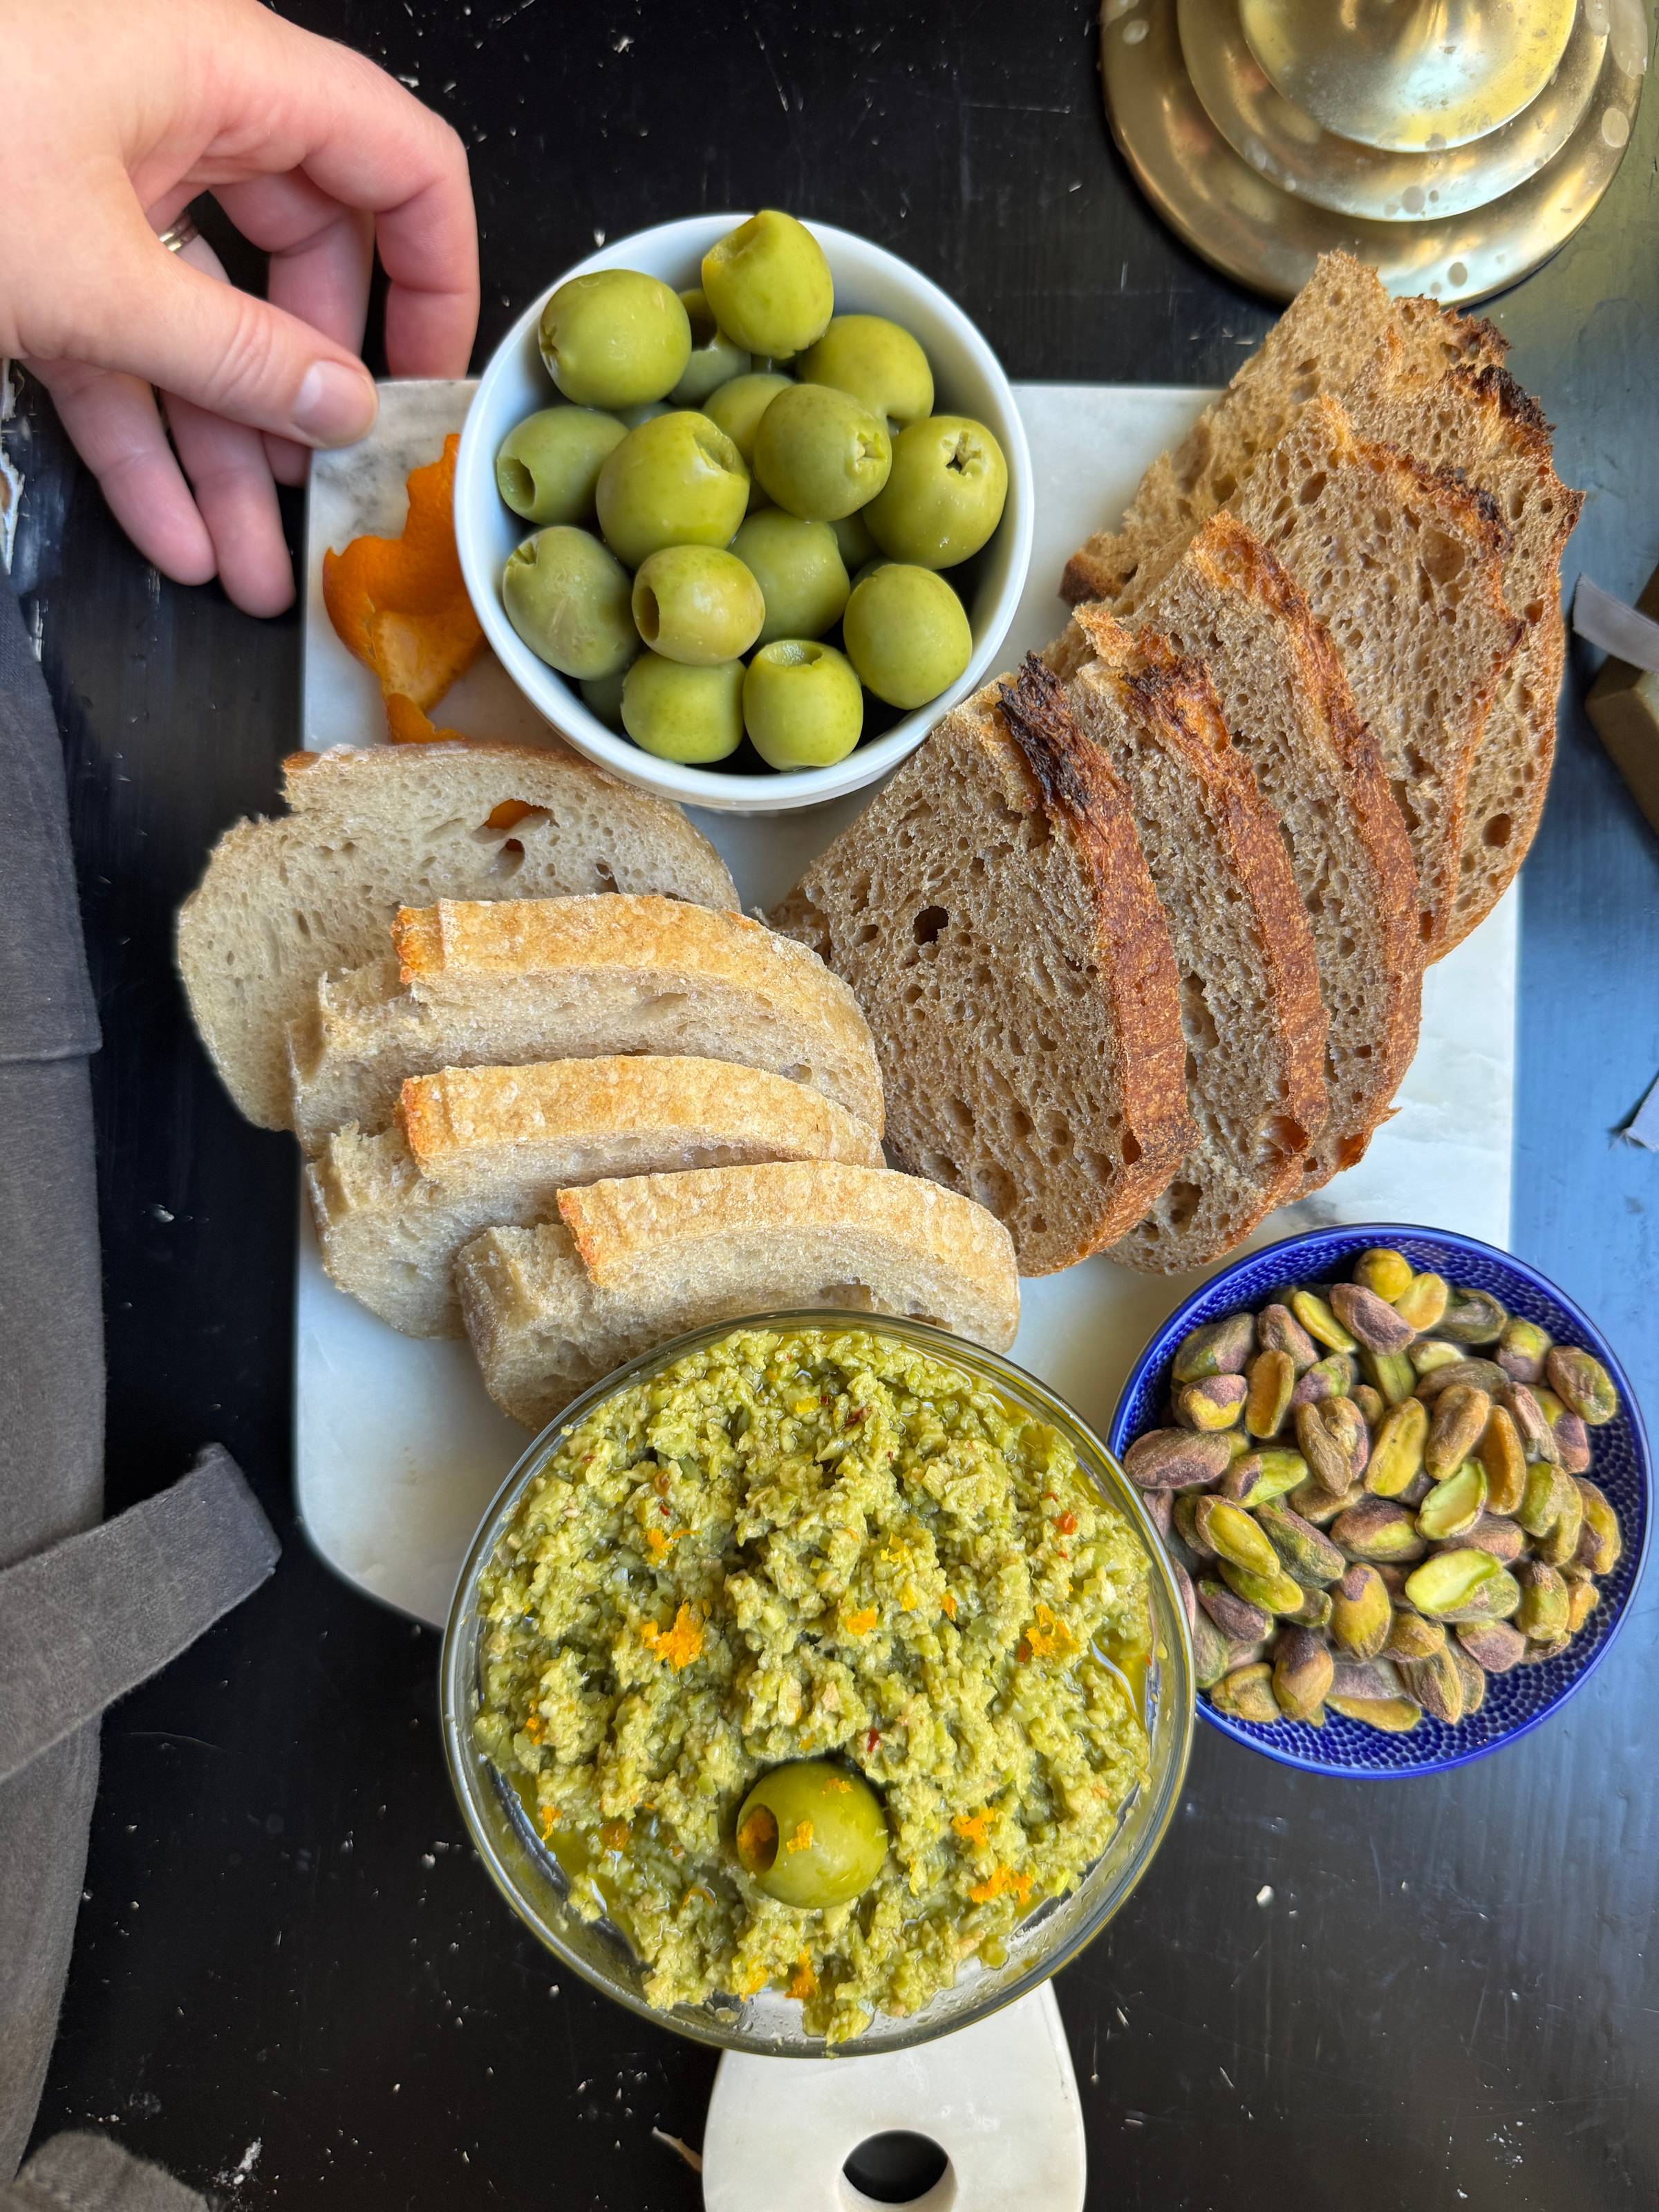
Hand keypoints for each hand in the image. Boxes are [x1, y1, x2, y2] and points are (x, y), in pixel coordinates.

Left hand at [0, 0, 478, 615]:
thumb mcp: (96, 278)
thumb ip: (240, 357)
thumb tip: (344, 411)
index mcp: (221, 73)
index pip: (398, 162)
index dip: (440, 277)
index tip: (433, 387)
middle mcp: (176, 115)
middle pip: (300, 266)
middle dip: (310, 405)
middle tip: (338, 505)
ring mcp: (101, 178)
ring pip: (204, 328)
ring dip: (225, 458)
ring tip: (262, 575)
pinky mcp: (35, 241)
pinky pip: (119, 348)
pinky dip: (141, 440)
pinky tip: (173, 537)